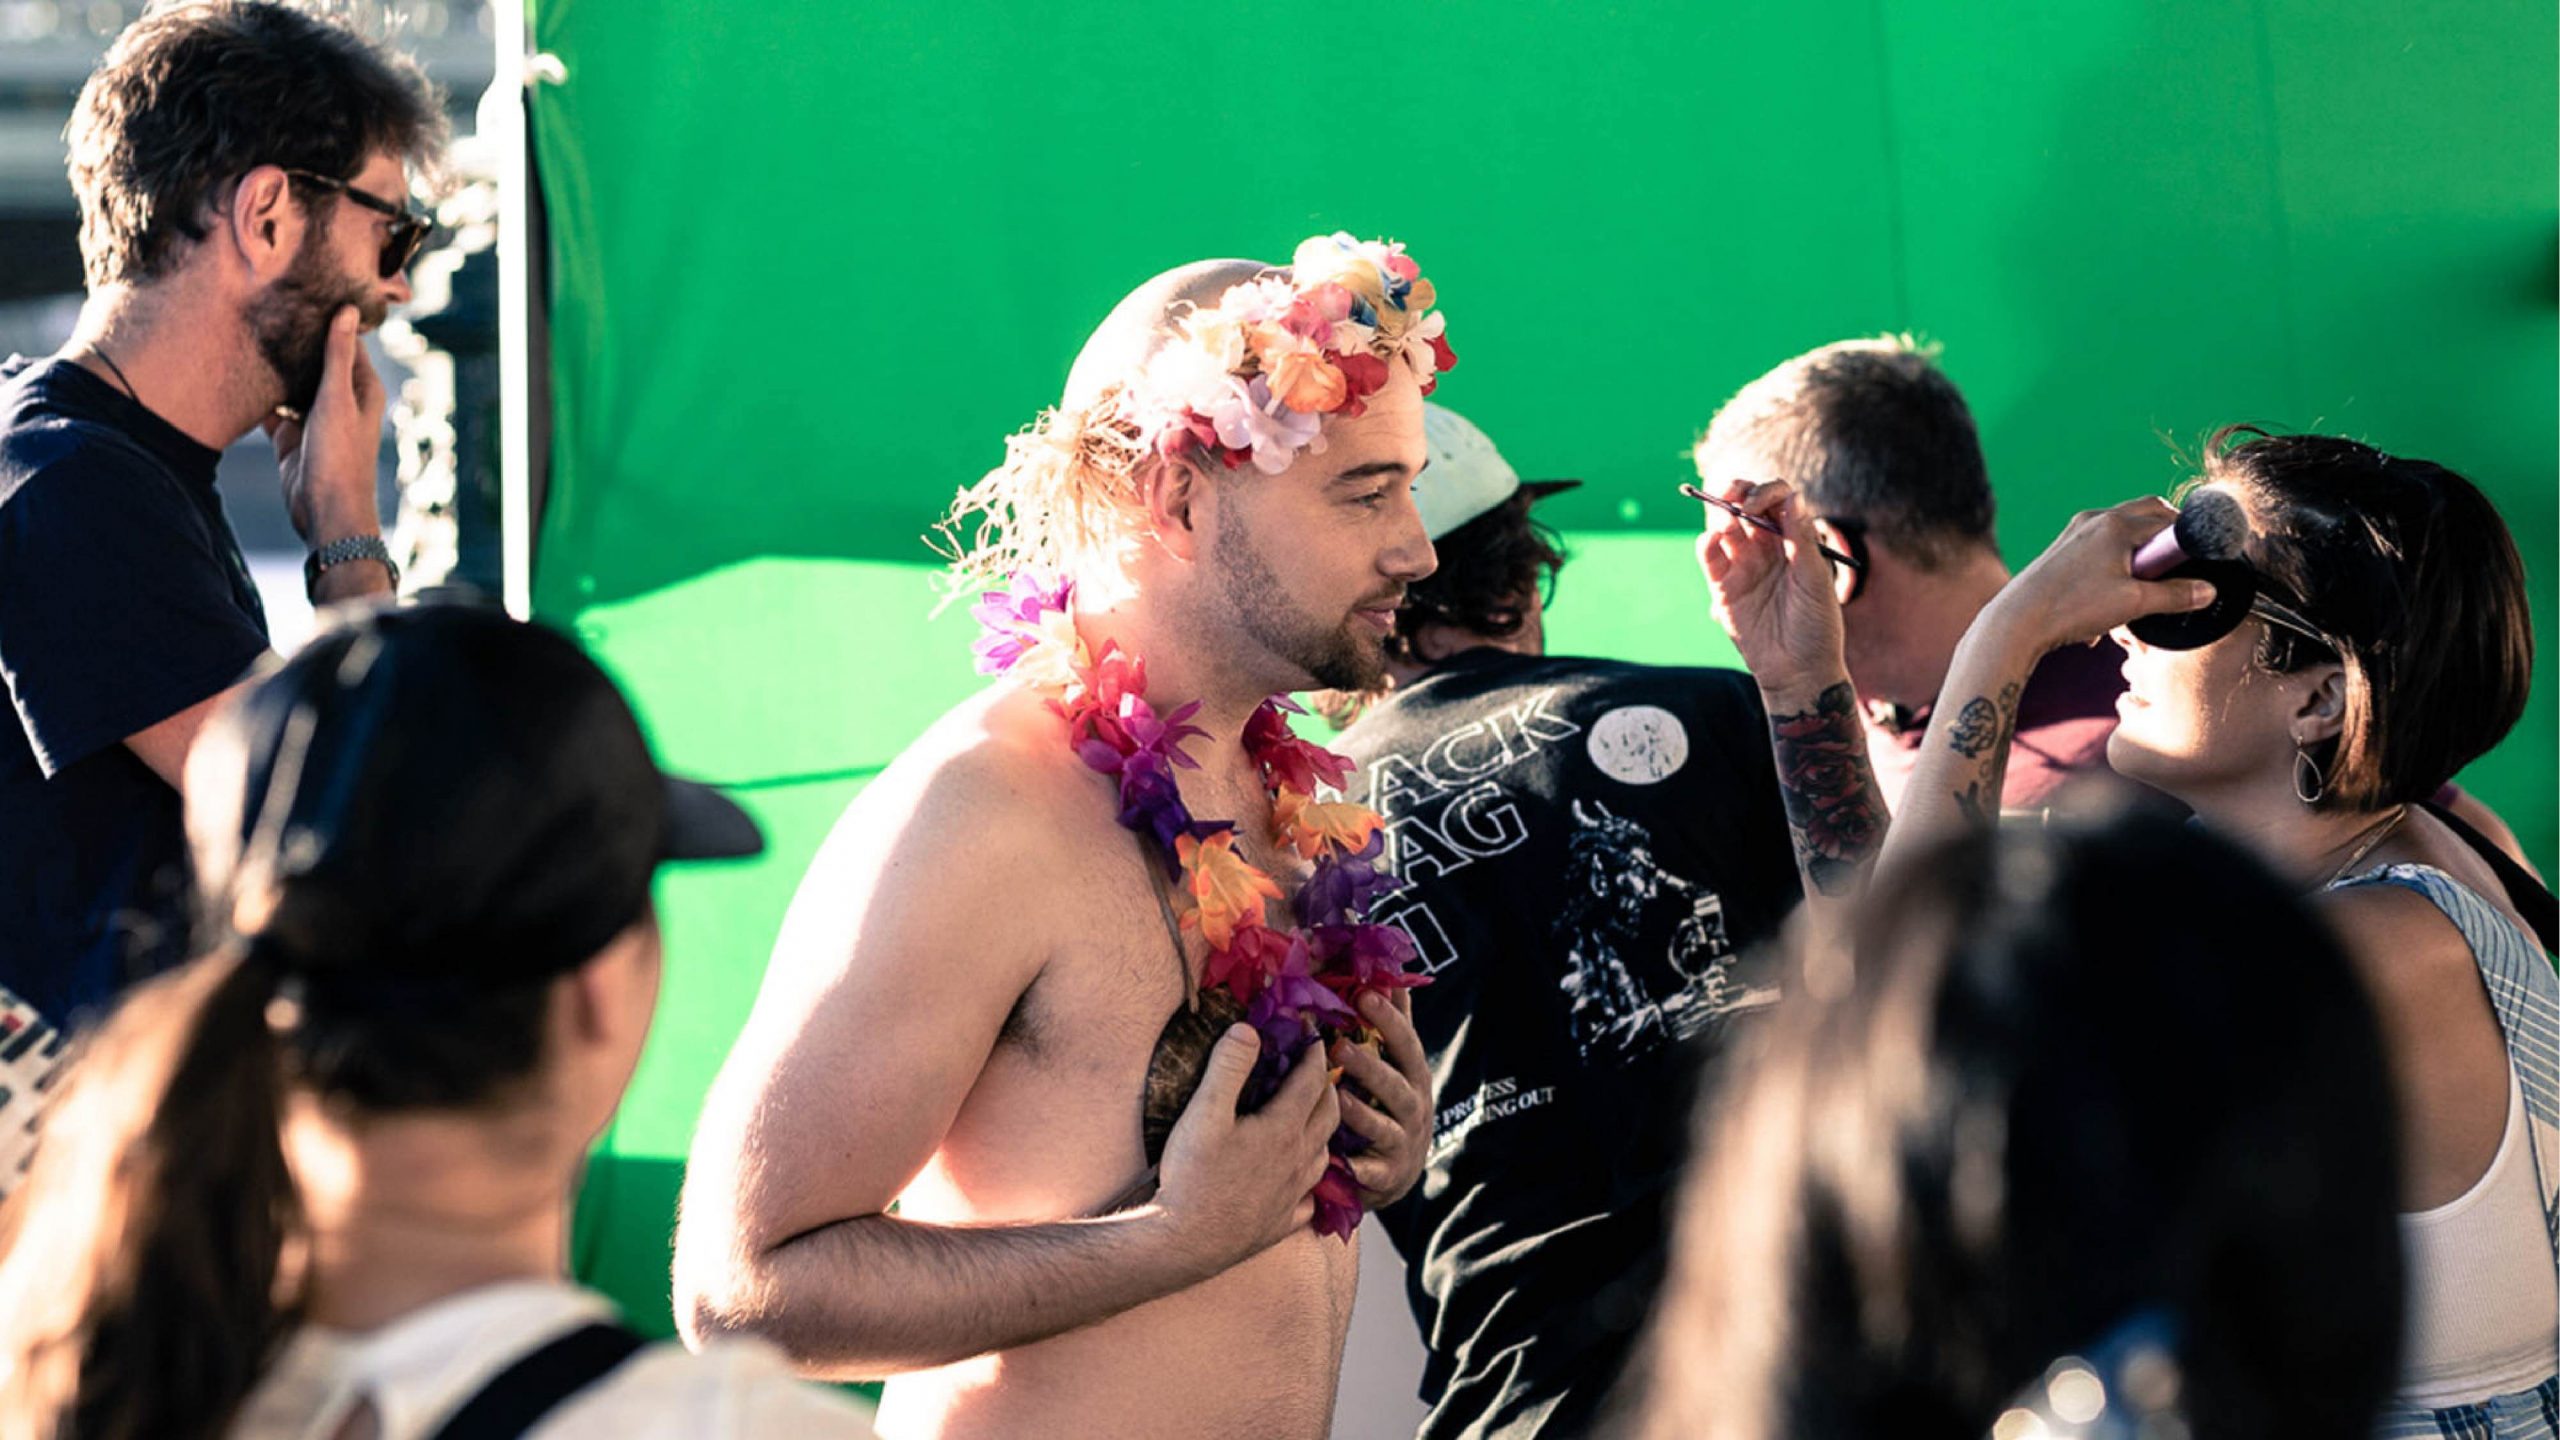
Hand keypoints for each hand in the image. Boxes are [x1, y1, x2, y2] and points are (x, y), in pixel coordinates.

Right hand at [270, 306, 386, 546]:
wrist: (324, 511)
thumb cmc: (341, 457)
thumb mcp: (337, 399)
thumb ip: (338, 356)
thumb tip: (348, 310)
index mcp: (362, 388)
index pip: (346, 342)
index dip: (328, 319)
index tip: (305, 292)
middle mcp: (340, 400)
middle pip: (314, 361)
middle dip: (294, 342)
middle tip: (265, 309)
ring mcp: (313, 418)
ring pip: (290, 384)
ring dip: (273, 369)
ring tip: (247, 335)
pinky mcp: (290, 436)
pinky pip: (271, 409)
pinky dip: (258, 396)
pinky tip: (237, 375)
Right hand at [1155, 1024, 1338, 1274]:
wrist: (1185, 1244)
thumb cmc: (1192, 1176)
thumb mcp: (1204, 1112)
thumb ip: (1228, 1067)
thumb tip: (1248, 1029)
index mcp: (1283, 1129)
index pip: (1312, 1081)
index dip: (1314, 1053)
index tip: (1313, 1035)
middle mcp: (1299, 1160)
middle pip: (1328, 1114)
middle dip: (1328, 1087)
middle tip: (1318, 1071)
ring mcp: (1294, 1194)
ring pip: (1325, 1154)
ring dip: (1323, 1130)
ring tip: (1312, 1118)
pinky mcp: (1282, 1223)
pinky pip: (1311, 1199)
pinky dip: (1313, 1182)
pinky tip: (1302, 1180)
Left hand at [1329, 989, 1430, 1208]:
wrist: (1398, 1171)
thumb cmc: (1390, 1104)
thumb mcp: (1398, 1064)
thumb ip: (1394, 1024)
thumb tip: (1389, 974)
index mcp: (1413, 1076)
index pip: (1405, 1045)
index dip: (1389, 1020)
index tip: (1366, 995)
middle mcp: (1413, 1108)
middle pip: (1396, 1085)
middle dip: (1371, 1066)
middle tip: (1340, 1045)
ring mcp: (1403, 1143)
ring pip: (1384, 1127)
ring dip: (1361, 1114)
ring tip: (1336, 1098)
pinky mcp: (1389, 1176)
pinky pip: (1374, 1173)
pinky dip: (1360, 1168)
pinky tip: (1343, 1161)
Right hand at [1694, 479, 1846, 699]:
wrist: (1799, 670)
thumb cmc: (1817, 626)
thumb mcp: (1816, 581)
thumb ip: (1801, 540)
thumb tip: (1792, 496)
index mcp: (1795, 540)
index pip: (1778, 499)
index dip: (1767, 492)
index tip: (1760, 504)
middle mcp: (1768, 546)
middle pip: (1746, 503)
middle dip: (1737, 491)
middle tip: (1733, 498)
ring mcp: (1744, 564)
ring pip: (1725, 524)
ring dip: (1720, 513)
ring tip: (1724, 523)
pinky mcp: (1723, 586)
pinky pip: (1709, 556)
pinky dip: (1705, 543)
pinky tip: (1711, 540)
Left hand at [1985, 497, 2215, 655]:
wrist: (2017, 621)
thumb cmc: (2072, 607)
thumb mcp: (2133, 603)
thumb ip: (2175, 595)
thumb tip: (2208, 591)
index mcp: (2116, 524)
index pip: (2167, 518)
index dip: (2186, 538)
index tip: (2195, 560)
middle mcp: (2094, 520)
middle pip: (2145, 515)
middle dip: (2164, 540)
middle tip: (2172, 571)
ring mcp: (2074, 533)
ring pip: (2121, 532)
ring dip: (2138, 554)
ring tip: (2138, 589)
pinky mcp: (2061, 549)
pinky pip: (2099, 547)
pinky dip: (2114, 564)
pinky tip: (2108, 598)